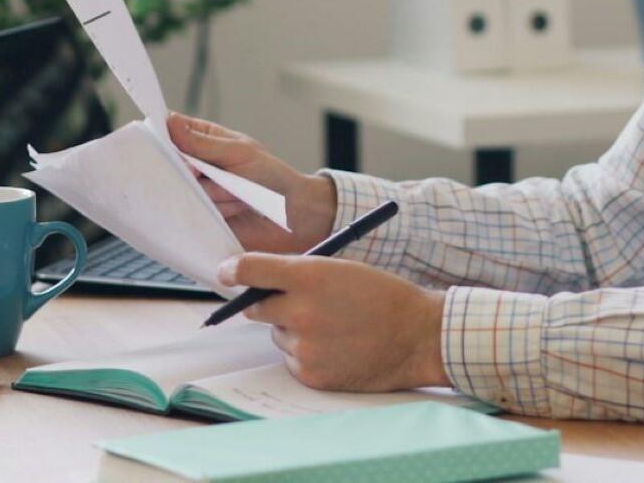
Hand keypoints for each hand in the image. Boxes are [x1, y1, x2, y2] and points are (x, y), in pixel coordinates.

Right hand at [169, 112, 337, 254]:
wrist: (292, 216)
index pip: (171, 131)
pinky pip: (191, 215)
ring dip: (214, 194)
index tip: (161, 141)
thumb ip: (203, 143)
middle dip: (191, 171)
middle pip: (169, 164)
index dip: (162, 135)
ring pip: (183, 190)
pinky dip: (214, 212)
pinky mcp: (200, 218)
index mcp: (204, 140)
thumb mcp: (239, 152)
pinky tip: (234, 210)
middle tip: (207, 174)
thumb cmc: (271, 177)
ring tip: (238, 194)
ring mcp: (197, 193)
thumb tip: (171, 122)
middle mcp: (196, 166)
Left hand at [219, 253, 447, 391]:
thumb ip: (299, 273)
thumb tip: (260, 281)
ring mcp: (305, 347)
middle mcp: (301, 312)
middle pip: (256, 307)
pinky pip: (292, 359)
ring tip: (333, 326)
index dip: (233, 270)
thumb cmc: (383, 296)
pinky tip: (336, 346)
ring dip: (293, 329)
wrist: (417, 337)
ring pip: (278, 335)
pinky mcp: (310, 374)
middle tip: (292, 301)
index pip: (251, 270)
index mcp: (310, 276)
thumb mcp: (341, 269)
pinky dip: (307, 353)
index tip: (226, 271)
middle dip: (267, 302)